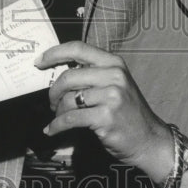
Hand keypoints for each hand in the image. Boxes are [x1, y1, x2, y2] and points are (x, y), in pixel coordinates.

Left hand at [36, 41, 172, 178]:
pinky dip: (57, 125)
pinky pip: (70, 119)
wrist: (149, 139)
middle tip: (52, 102)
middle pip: (68, 76)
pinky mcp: (106, 117)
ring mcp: (111, 96)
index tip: (39, 62)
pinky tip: (52, 130)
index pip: (78, 48)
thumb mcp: (115, 85)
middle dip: (53, 91)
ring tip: (59, 117)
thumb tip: (56, 74)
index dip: (54, 53)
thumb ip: (92, 75)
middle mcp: (114, 76)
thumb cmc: (127, 112)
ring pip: (68, 99)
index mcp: (114, 63)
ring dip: (57, 111)